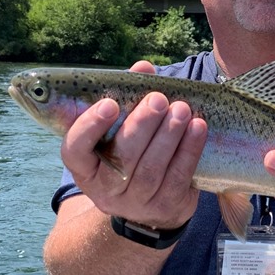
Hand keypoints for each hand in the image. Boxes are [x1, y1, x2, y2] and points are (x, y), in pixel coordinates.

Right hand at [60, 61, 207, 229]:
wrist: (152, 203)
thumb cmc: (132, 151)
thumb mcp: (122, 128)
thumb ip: (129, 97)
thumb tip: (143, 67)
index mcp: (84, 167)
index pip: (75, 149)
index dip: (89, 127)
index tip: (109, 103)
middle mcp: (104, 189)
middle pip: (121, 157)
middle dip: (141, 125)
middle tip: (158, 99)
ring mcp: (135, 203)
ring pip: (151, 169)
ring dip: (169, 136)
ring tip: (182, 109)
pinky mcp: (165, 207)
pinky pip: (177, 178)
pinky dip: (189, 151)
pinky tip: (198, 127)